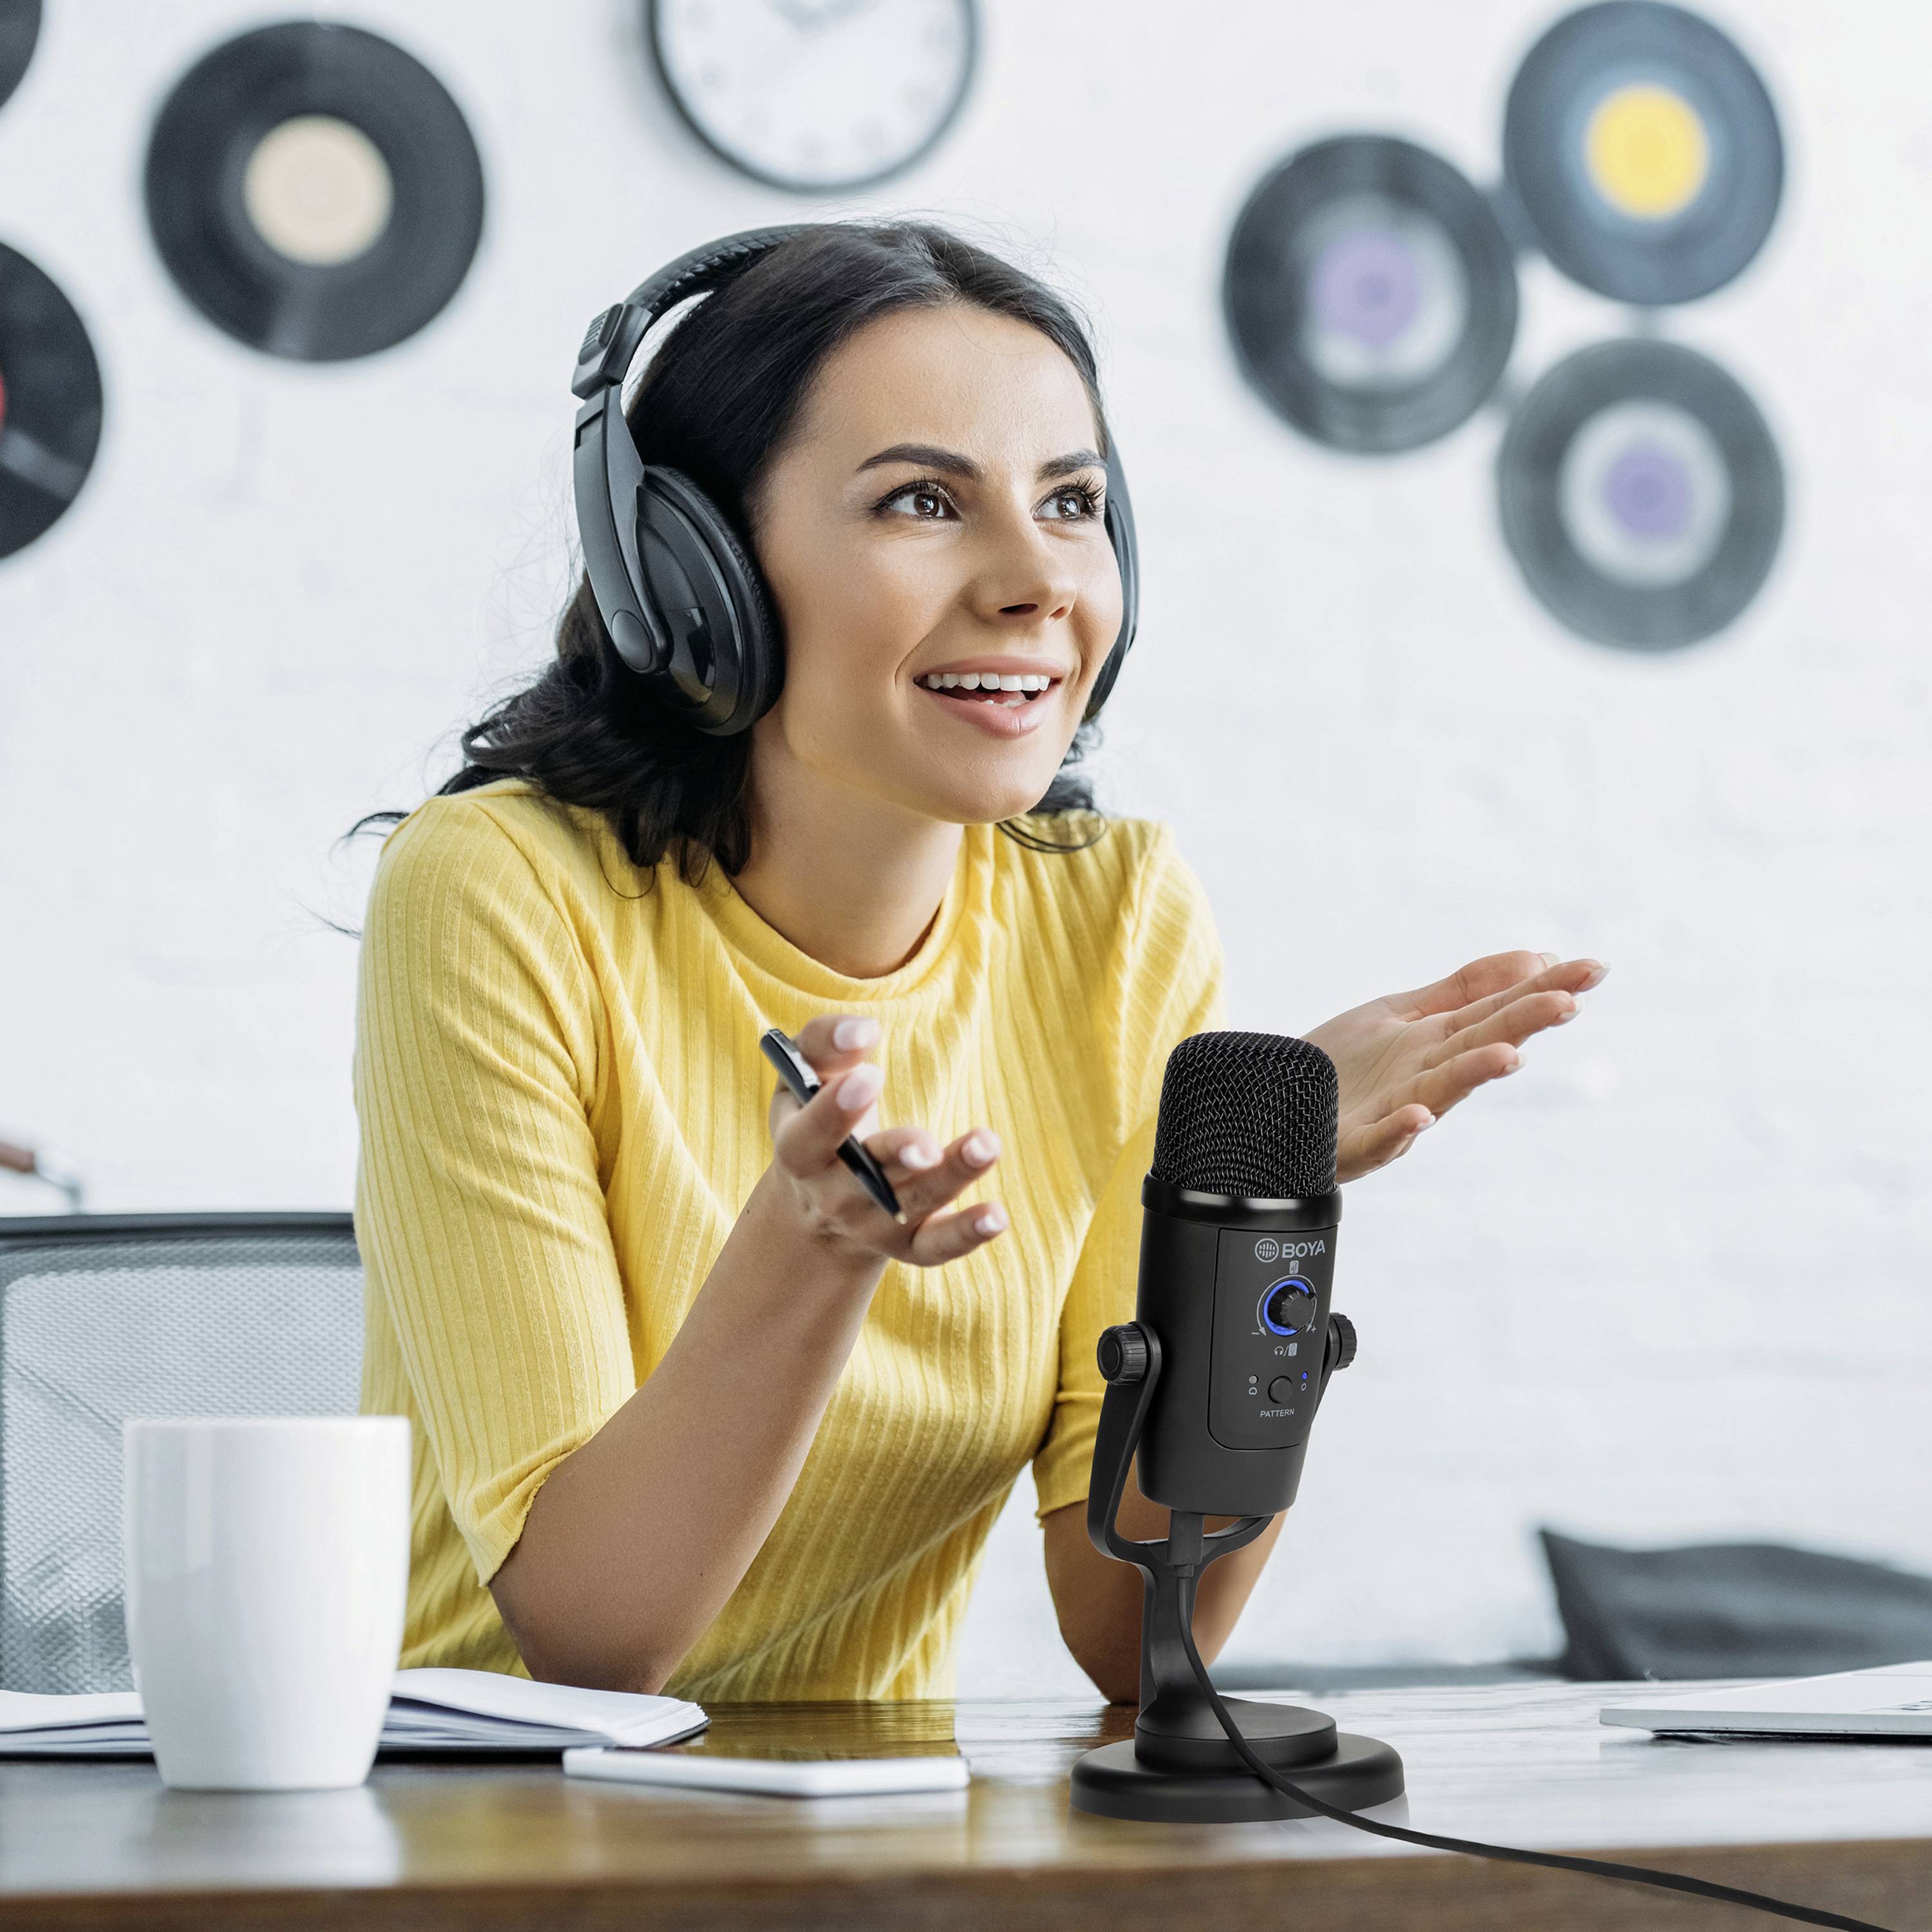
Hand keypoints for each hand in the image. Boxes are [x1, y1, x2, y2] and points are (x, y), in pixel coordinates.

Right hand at [765, 1012, 1007, 1268]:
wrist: (816, 1202)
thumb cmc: (814, 1112)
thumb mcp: (804, 1075)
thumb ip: (824, 1042)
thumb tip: (864, 1031)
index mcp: (799, 1151)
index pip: (810, 1137)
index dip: (836, 1111)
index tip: (870, 1075)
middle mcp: (832, 1196)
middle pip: (865, 1181)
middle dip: (898, 1156)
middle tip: (926, 1147)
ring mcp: (872, 1224)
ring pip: (913, 1203)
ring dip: (952, 1177)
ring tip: (986, 1145)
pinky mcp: (909, 1244)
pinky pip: (936, 1246)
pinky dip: (967, 1234)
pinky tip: (997, 1215)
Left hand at [1305, 951, 1607, 1183]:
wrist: (1270, 1104)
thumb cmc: (1341, 1064)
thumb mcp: (1402, 1013)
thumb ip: (1463, 990)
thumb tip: (1534, 956)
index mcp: (1439, 1043)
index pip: (1499, 1010)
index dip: (1543, 990)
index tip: (1592, 969)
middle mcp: (1424, 1078)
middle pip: (1480, 1046)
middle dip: (1523, 1025)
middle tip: (1568, 1004)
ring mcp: (1391, 1113)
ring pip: (1439, 1092)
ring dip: (1474, 1074)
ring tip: (1508, 1055)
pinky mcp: (1350, 1143)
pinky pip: (1377, 1140)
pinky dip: (1399, 1130)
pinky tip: (1419, 1117)